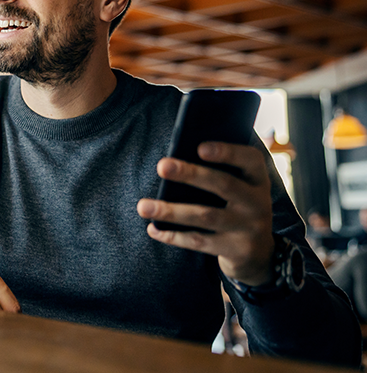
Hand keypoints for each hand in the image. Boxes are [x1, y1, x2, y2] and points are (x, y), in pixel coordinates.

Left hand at [136, 141, 275, 285]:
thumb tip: (175, 160)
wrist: (260, 254)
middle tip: (161, 166)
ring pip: (205, 216)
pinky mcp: (238, 251)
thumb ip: (219, 172)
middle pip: (223, 184)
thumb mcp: (239, 189)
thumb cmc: (235, 207)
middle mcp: (258, 202)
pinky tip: (153, 228)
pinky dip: (173, 236)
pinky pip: (199, 242)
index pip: (249, 159)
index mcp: (257, 179)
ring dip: (171, 210)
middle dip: (190, 174)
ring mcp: (249, 228)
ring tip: (142, 206)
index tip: (199, 147)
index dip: (227, 152)